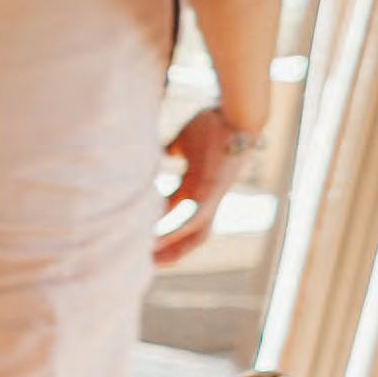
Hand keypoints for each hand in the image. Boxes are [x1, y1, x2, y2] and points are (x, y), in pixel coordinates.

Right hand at [155, 107, 257, 268]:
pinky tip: (157, 238)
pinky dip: (175, 231)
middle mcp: (209, 198)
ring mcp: (213, 196)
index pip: (180, 220)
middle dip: (172, 254)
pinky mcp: (214, 190)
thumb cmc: (212, 123)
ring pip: (195, 234)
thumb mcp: (184, 140)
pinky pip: (194, 218)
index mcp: (200, 189)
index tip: (142, 244)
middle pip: (193, 238)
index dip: (162, 234)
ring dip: (173, 250)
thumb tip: (160, 151)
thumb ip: (171, 150)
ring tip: (149, 259)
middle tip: (147, 265)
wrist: (235, 111)